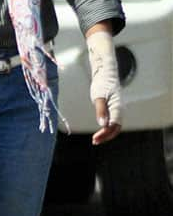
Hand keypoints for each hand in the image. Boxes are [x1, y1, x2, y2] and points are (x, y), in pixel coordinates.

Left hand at [86, 29, 121, 144]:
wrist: (106, 74)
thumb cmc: (102, 84)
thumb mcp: (99, 96)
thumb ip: (101, 110)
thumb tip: (102, 124)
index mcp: (117, 108)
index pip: (113, 127)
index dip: (104, 134)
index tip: (95, 139)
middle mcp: (120, 111)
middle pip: (115, 129)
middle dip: (106, 136)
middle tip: (94, 141)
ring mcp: (118, 110)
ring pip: (115, 126)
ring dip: (106, 133)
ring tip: (96, 139)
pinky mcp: (114, 108)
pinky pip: (113, 121)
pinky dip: (107, 128)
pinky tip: (100, 130)